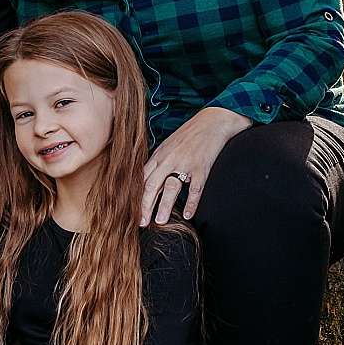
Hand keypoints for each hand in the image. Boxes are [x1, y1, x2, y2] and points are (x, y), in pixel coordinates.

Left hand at [140, 106, 250, 224]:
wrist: (212, 121)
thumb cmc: (190, 134)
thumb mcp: (169, 145)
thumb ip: (158, 162)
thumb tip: (147, 179)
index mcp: (159, 155)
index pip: (142, 179)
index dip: (135, 196)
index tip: (131, 211)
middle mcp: (169, 160)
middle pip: (151, 185)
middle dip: (144, 205)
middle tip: (141, 223)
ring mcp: (185, 163)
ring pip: (171, 187)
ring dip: (164, 206)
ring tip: (159, 221)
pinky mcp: (201, 167)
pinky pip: (195, 188)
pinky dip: (191, 203)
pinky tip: (188, 215)